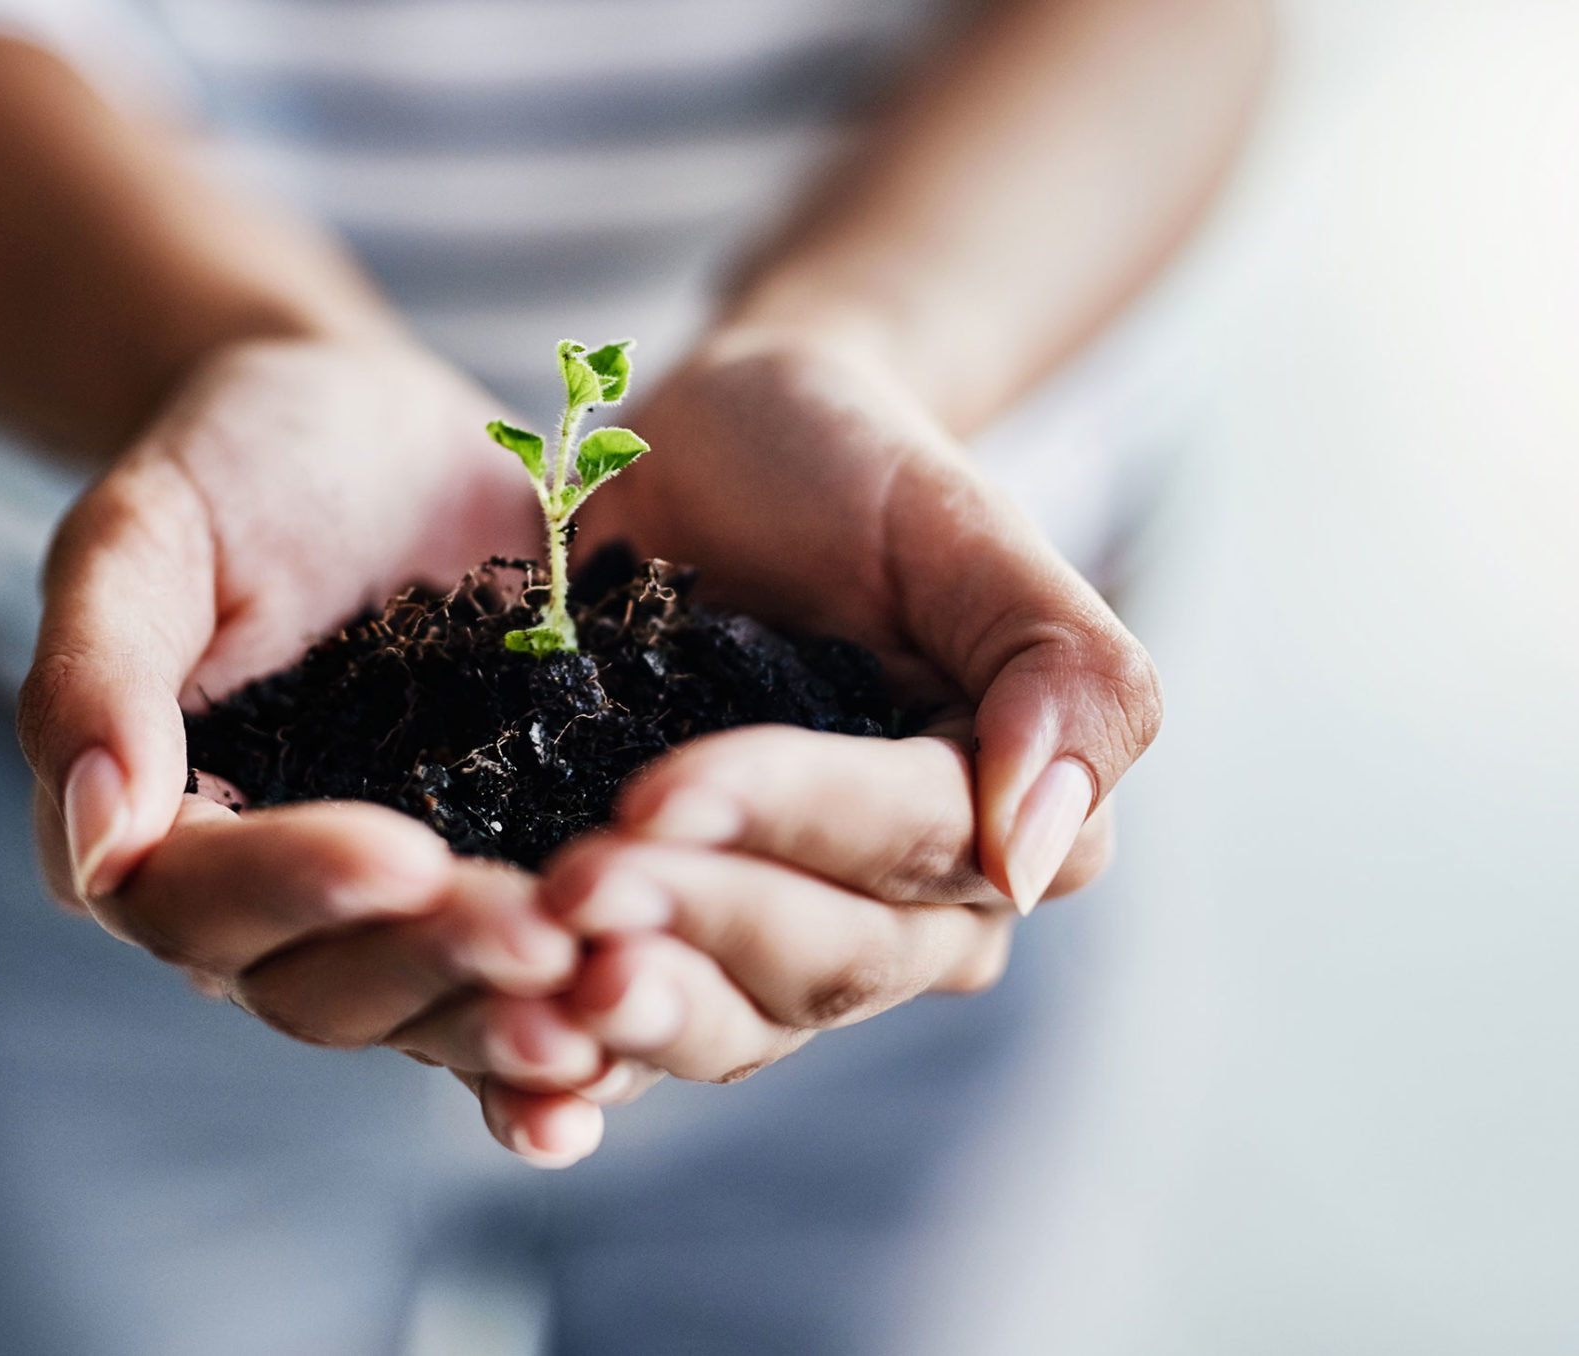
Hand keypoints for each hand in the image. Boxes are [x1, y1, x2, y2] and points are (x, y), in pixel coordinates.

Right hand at [16, 337, 617, 1163]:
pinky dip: (567, 1033)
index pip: (199, 903)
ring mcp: (385, 915)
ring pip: (426, 1015)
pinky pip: (517, 990)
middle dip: (433, 966)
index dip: (299, 890)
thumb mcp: (146, 530)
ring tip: (601, 998)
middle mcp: (262, 906)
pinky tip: (627, 1038)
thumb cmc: (239, 462)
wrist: (379, 434)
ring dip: (508, 1021)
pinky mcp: (494, 889)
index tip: (407, 856)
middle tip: (543, 937)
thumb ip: (97, 673)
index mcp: (152, 830)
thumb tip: (98, 835)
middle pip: (320, 989)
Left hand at [516, 327, 1157, 1091]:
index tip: (659, 792)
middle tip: (574, 887)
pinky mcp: (673, 955)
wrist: (720, 459)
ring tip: (534, 977)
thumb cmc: (855, 472)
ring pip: (739, 1027)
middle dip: (698, 922)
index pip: (910, 842)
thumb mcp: (968, 525)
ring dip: (638, 1011)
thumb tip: (1034, 856)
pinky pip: (635, 1047)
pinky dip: (574, 1073)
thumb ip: (1067, 671)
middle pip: (825, 961)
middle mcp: (913, 916)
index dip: (792, 822)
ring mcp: (785, 949)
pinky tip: (511, 1075)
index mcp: (1008, 819)